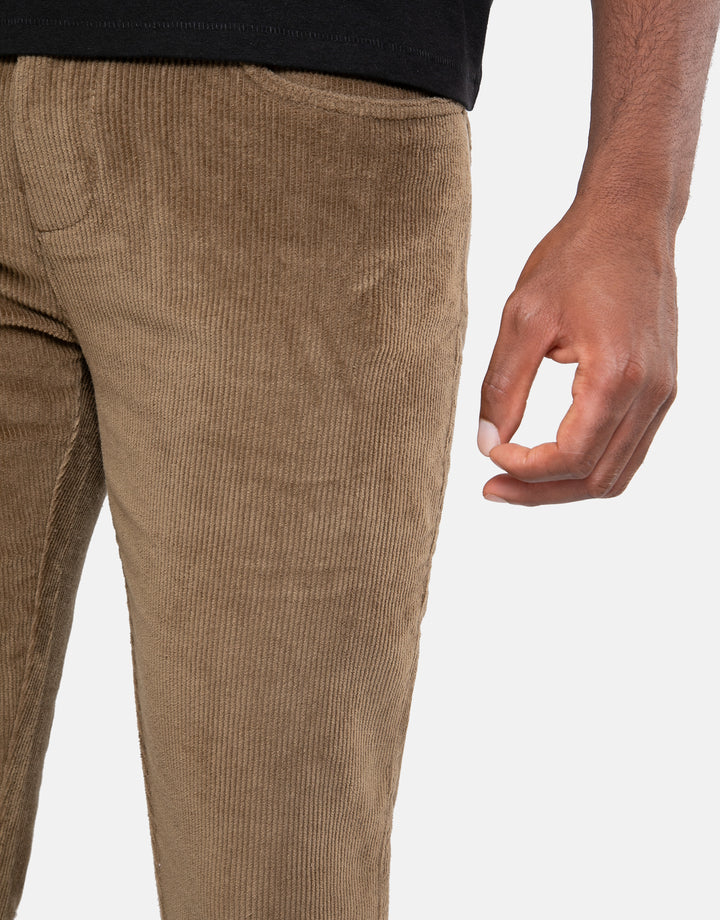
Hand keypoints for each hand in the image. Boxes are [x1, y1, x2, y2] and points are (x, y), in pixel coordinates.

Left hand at [477, 200, 677, 505]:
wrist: (629, 219)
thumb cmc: (576, 258)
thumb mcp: (522, 319)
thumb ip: (503, 387)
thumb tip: (486, 442)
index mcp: (617, 375)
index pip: (571, 456)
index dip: (523, 468)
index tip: (489, 452)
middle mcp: (650, 392)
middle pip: (596, 479)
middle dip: (540, 492)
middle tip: (492, 489)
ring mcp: (661, 393)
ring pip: (616, 473)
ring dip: (564, 485)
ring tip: (516, 478)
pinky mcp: (660, 387)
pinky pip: (627, 448)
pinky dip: (587, 463)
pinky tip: (549, 454)